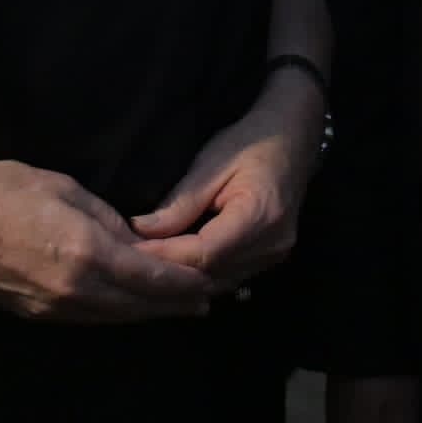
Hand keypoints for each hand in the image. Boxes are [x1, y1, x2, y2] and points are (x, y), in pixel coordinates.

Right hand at [0, 159, 215, 323]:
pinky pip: (92, 319)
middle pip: (142, 306)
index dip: (187, 281)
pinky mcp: (38, 315)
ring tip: (182, 307)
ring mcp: (56, 308)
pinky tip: (133, 307)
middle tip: (209, 300)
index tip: (213, 279)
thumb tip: (134, 239)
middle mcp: (77, 290)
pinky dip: (120, 314)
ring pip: (118, 318)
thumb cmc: (0, 190)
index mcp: (88, 253)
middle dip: (178, 303)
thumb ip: (107, 218)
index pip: (154, 277)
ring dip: (151, 313)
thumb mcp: (64, 189)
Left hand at [129, 67, 325, 289]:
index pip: (206, 252)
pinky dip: (201, 275)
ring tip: (146, 267)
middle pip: (212, 274)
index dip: (166, 255)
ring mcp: (276, 255)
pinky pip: (230, 277)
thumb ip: (180, 203)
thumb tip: (141, 230)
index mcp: (261, 215)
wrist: (291, 140)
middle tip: (129, 263)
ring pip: (220, 283)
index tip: (130, 250)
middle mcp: (273, 244)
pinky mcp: (270, 259)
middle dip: (169, 272)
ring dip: (183, 279)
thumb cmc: (250, 143)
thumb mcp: (210, 164)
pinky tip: (175, 268)